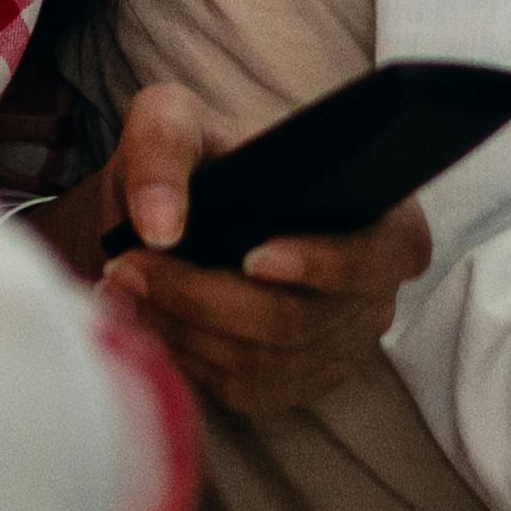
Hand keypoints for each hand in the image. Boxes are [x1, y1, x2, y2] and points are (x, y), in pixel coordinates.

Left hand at [46, 83, 438, 417]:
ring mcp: (340, 341)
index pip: (383, 253)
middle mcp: (373, 287)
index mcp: (381, 214)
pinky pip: (251, 390)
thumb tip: (161, 226)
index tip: (252, 258)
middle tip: (134, 267)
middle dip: (206, 299)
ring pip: (267, 361)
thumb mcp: (174, 120)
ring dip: (186, 330)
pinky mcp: (300, 380)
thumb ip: (163, 147)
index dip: (327, 264)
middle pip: (300, 319)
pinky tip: (152, 323)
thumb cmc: (196, 160)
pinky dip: (193, 359)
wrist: (174, 214)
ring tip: (126, 290)